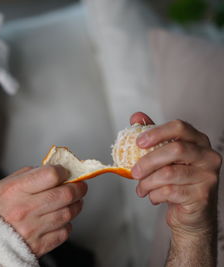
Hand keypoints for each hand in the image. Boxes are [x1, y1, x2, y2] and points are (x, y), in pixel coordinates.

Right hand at [0, 165, 87, 256]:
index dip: (63, 171)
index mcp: (15, 190)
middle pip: (65, 194)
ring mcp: (33, 229)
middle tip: (80, 185)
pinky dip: (66, 224)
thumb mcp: (1, 186)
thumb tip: (49, 170)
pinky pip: (64, 233)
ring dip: (76, 206)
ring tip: (74, 202)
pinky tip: (60, 220)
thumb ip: (27, 175)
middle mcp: (25, 209)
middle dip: (78, 187)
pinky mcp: (38, 246)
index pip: (51, 175)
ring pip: (68, 213)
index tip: (65, 171)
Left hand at [130, 112, 220, 236]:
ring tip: (141, 188)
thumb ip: (152, 136)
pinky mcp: (202, 195)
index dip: (157, 132)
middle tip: (134, 171)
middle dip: (148, 161)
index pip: (180, 127)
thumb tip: (136, 117)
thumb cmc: (178, 182)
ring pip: (169, 173)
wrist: (192, 214)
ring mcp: (207, 176)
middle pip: (175, 149)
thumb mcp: (164, 157)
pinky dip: (155, 195)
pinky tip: (153, 197)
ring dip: (147, 183)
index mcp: (198, 141)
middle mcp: (207, 156)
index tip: (138, 142)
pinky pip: (170, 191)